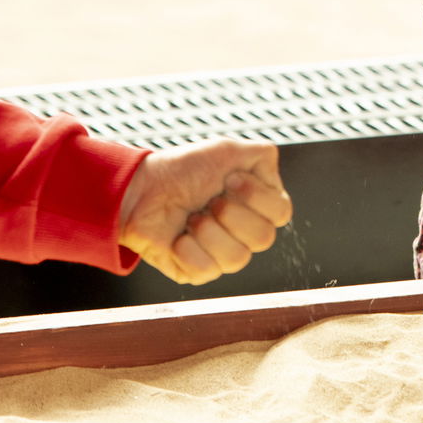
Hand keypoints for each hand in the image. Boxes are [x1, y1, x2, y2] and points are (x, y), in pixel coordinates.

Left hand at [118, 140, 293, 284]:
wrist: (140, 189)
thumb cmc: (183, 169)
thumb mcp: (227, 150)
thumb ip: (262, 156)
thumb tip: (274, 174)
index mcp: (257, 205)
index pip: (281, 213)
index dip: (257, 196)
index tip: (229, 179)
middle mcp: (244, 233)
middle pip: (263, 238)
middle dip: (232, 213)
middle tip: (209, 200)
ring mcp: (222, 255)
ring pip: (237, 258)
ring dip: (209, 231)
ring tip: (191, 217)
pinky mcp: (198, 272)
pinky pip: (206, 270)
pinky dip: (188, 249)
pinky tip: (177, 237)